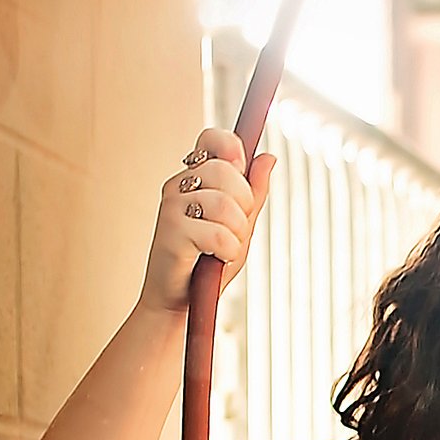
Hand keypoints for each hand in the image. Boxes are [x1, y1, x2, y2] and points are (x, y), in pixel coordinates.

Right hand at [138, 126, 273, 314]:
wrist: (179, 301)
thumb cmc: (208, 262)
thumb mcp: (240, 225)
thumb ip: (254, 193)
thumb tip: (268, 157)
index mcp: (193, 178)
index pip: (212, 138)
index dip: (232, 147)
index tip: (240, 168)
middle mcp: (178, 185)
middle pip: (226, 171)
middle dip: (244, 205)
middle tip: (233, 229)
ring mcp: (171, 206)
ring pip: (226, 204)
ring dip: (237, 233)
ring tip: (223, 248)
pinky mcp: (171, 230)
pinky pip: (219, 233)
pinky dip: (228, 251)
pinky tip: (216, 257)